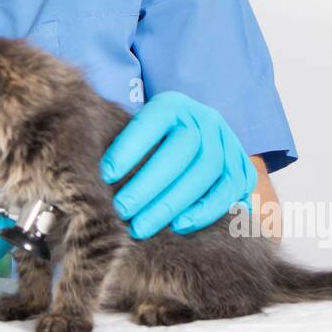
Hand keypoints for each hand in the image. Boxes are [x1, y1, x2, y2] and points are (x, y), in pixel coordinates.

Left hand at [99, 90, 256, 238]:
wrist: (197, 140)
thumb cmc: (152, 143)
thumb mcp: (137, 133)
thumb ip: (121, 146)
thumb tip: (90, 174)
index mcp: (173, 105)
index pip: (152, 122)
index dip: (130, 148)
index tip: (106, 175)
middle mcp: (204, 119)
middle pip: (181, 150)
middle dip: (148, 185)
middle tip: (122, 210)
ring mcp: (227, 142)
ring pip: (206, 171)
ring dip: (173, 202)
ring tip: (144, 225)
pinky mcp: (242, 167)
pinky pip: (228, 190)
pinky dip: (205, 210)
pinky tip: (180, 225)